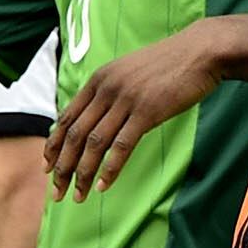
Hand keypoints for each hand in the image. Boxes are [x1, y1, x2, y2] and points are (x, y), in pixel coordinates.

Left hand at [45, 25, 219, 201]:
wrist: (200, 51)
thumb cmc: (168, 66)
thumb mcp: (128, 73)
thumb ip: (110, 93)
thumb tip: (96, 118)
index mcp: (98, 80)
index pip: (67, 118)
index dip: (54, 145)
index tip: (47, 167)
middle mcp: (106, 89)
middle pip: (75, 134)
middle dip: (62, 166)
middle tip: (56, 192)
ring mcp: (125, 100)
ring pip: (94, 143)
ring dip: (82, 173)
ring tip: (77, 196)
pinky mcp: (147, 111)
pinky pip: (122, 145)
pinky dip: (110, 168)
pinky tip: (102, 186)